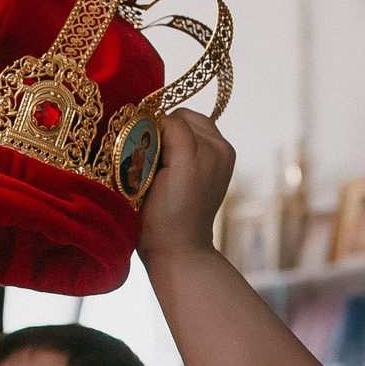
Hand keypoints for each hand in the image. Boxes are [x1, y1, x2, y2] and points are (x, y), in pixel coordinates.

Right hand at [136, 109, 235, 265]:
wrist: (174, 250)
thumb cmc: (170, 213)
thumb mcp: (179, 165)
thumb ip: (177, 131)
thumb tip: (159, 116)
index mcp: (216, 146)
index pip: (178, 116)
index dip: (155, 130)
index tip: (145, 156)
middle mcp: (219, 148)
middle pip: (180, 120)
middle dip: (162, 136)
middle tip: (151, 164)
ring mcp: (214, 160)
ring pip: (178, 132)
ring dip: (163, 145)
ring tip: (158, 171)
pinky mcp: (203, 172)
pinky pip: (181, 147)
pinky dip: (168, 155)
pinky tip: (164, 175)